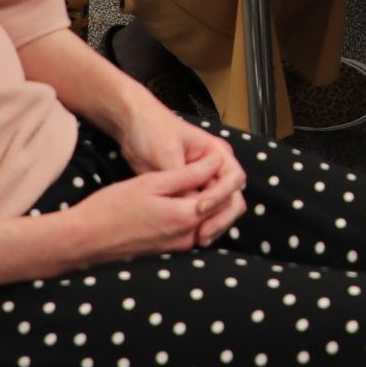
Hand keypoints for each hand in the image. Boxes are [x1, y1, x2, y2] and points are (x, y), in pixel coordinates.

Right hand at [62, 164, 223, 264]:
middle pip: (214, 211)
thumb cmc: (113, 207)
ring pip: (202, 221)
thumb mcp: (152, 182)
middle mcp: (187, 238)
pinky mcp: (166, 253)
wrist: (85, 238)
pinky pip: (187, 232)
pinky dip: (186, 216)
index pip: (220, 195)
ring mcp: (177, 248)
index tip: (205, 159)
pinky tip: (171, 202)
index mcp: (186, 217)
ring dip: (199, 203)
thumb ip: (188, 174)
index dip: (216, 175)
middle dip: (212, 190)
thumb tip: (216, 162)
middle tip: (196, 170)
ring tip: (181, 183)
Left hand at [114, 103, 247, 245]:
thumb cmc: (151, 131)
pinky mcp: (189, 193)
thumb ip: (182, 180)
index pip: (233, 179)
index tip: (200, 208)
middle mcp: (215, 169)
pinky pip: (200, 214)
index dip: (221, 196)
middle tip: (203, 234)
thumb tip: (191, 207)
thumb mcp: (166, 154)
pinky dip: (197, 225)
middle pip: (231, 198)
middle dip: (221, 217)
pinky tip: (188, 237)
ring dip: (211, 224)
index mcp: (216, 153)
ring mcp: (203, 182)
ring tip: (197, 240)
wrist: (132, 126)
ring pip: (218, 209)